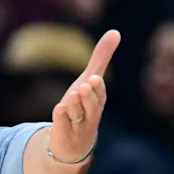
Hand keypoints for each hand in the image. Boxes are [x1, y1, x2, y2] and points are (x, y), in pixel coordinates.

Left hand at [47, 30, 120, 162]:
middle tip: (84, 85)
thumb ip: (101, 58)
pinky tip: (58, 109)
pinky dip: (61, 119)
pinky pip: (63, 127)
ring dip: (74, 106)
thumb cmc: (82, 106)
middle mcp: (90, 115)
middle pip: (91, 107)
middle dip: (89, 97)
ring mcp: (77, 127)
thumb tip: (115, 31)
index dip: (97, 88)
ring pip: (78, 117)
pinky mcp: (63, 135)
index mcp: (97, 102)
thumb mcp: (89, 81)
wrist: (72, 142)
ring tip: (71, 95)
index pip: (100, 95)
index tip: (93, 78)